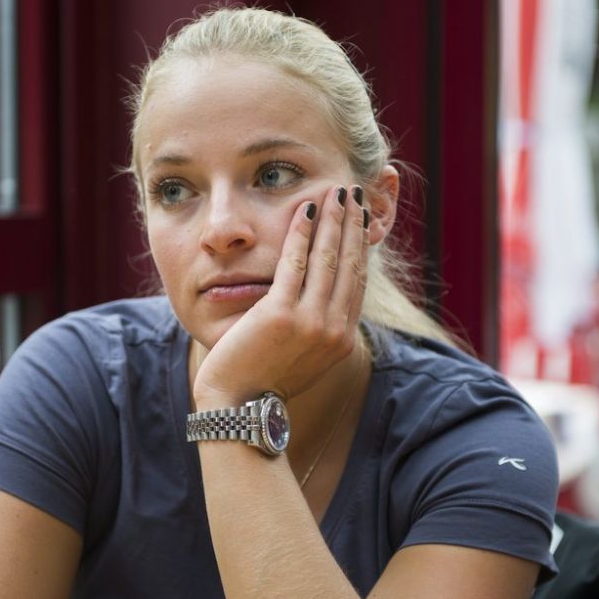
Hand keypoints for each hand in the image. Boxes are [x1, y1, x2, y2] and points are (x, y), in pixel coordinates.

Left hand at [193, 184, 368, 404]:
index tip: (360, 219)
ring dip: (332, 219)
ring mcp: (310, 323)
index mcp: (342, 339)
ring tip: (334, 192)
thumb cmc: (263, 379)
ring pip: (327, 259)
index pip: (357, 281)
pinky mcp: (280, 315)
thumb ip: (318, 326)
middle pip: (349, 264)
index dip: (360, 245)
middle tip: (353, 193)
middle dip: (352, 224)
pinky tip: (304, 209)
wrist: (237, 406)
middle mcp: (334, 330)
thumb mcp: (303, 354)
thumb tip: (325, 298)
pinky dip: (300, 232)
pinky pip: (294, 263)